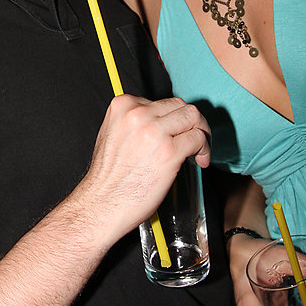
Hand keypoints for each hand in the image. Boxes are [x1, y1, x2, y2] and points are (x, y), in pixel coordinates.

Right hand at [79, 95, 209, 244]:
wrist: (102, 203)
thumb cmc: (107, 177)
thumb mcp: (113, 133)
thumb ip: (134, 122)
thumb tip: (161, 122)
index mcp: (123, 106)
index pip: (161, 102)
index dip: (172, 118)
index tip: (175, 132)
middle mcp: (139, 114)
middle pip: (180, 105)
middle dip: (190, 122)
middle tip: (194, 138)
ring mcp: (155, 131)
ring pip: (192, 117)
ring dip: (201, 132)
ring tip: (199, 149)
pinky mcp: (169, 151)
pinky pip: (197, 139)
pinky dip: (204, 149)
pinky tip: (199, 160)